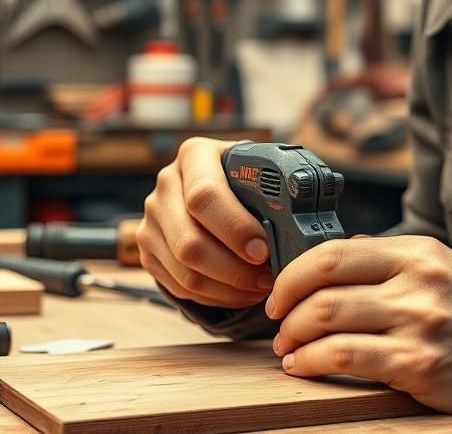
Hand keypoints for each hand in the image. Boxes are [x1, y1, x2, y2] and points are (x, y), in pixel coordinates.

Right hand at [137, 137, 274, 308]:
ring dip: (228, 288)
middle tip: (268, 278)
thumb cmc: (247, 179)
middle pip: (189, 242)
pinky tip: (240, 292)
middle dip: (234, 269)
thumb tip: (303, 201)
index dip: (235, 228)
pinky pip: (179, 286)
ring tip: (260, 287)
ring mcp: (152, 219)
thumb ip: (278, 182)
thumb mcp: (261, 168)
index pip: (204, 196)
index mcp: (195, 155)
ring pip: (185, 270)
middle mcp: (166, 184)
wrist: (219, 187)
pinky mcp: (148, 250)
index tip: (263, 250)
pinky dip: (215, 297)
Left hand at [266, 235, 451, 425]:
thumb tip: (336, 262)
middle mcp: (415, 281)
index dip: (294, 272)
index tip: (279, 288)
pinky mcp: (417, 364)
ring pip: (327, 320)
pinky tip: (302, 367)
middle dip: (285, 306)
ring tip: (286, 348)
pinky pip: (344, 358)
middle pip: (323, 284)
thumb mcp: (442, 267)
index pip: (335, 251)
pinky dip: (311, 362)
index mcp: (417, 252)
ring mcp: (416, 321)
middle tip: (276, 322)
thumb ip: (391, 262)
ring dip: (293, 337)